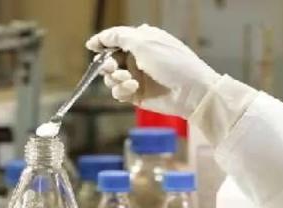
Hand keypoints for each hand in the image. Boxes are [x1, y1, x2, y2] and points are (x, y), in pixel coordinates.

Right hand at [87, 25, 220, 117]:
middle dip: (107, 63)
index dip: (102, 42)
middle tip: (111, 67)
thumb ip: (120, 37)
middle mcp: (138, 58)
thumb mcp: (145, 42)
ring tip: (127, 79)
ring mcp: (137, 77)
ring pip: (111, 78)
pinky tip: (132, 88)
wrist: (191, 91)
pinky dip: (121, 90)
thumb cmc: (172, 63)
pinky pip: (119, 92)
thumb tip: (102, 37)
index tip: (91, 46)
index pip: (116, 39)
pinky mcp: (137, 95)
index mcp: (142, 41)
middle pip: (110, 60)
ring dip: (115, 78)